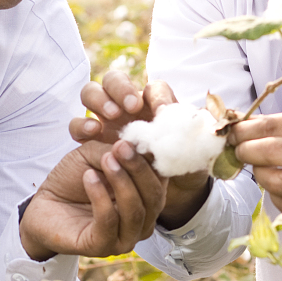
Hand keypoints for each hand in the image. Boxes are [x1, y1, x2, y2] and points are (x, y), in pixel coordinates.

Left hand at [20, 139, 166, 258]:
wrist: (43, 205)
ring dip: (121, 182)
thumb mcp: (95, 155)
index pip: (161, 181)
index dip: (152, 158)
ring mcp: (125, 238)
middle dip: (139, 169)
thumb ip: (116, 151)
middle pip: (154, 197)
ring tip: (105, 159)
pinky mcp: (102, 247)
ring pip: (136, 212)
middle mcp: (143, 221)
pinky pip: (109, 222)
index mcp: (147, 199)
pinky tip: (89, 177)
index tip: (136, 137)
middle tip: (122, 147)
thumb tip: (136, 143)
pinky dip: (100, 196)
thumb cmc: (73, 179)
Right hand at [71, 70, 211, 228]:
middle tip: (130, 108)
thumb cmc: (178, 173)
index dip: (157, 96)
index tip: (161, 112)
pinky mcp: (88, 138)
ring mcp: (105, 120)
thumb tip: (203, 129)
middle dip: (121, 89)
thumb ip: (194, 143)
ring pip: (92, 92)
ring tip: (110, 117)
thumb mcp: (190, 160)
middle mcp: (127, 108)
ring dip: (100, 100)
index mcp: (154, 107)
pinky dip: (82, 125)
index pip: (155, 88)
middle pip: (116, 80)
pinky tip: (93, 135)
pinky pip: (78, 124)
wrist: (156, 199)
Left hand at [232, 114, 281, 215]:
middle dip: (246, 149)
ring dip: (258, 172)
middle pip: (269, 151)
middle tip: (239, 148)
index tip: (234, 130)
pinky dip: (275, 194)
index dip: (247, 128)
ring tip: (260, 166)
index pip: (274, 125)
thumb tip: (248, 123)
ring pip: (272, 181)